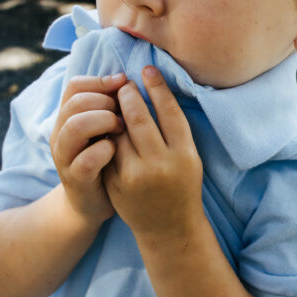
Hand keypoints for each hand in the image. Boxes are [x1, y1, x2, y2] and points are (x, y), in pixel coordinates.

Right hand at [50, 73, 126, 222]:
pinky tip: (116, 150)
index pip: (75, 86)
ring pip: (75, 127)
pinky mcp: (76, 180)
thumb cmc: (105, 160)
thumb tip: (124, 77)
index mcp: (67, 118)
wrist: (90, 203)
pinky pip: (86, 160)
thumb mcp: (104, 128)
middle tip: (124, 114)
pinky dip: (104, 151)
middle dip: (105, 102)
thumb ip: (109, 105)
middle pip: (75, 103)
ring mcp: (66, 158)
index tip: (123, 85)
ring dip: (103, 122)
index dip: (100, 81)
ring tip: (121, 128)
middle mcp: (61, 135)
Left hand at [104, 66, 203, 242]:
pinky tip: (108, 126)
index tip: (147, 69)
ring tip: (114, 102)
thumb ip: (174, 128)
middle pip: (138, 117)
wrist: (168, 227)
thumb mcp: (189, 156)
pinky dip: (107, 134)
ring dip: (114, 113)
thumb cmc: (182, 184)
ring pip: (118, 131)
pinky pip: (107, 149)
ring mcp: (135, 175)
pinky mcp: (115, 183)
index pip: (168, 111)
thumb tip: (153, 88)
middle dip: (128, 95)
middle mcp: (160, 164)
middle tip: (124, 84)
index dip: (157, 86)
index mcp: (184, 154)